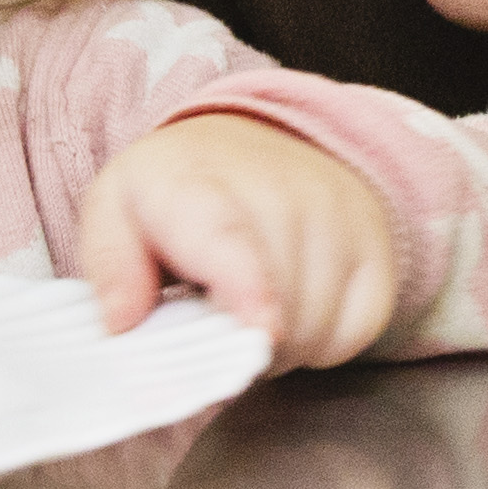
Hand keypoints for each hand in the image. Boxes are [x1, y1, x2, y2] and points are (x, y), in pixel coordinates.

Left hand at [81, 114, 398, 370]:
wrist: (255, 143)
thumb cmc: (180, 190)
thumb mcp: (116, 209)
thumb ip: (110, 266)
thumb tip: (124, 323)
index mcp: (199, 183)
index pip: (233, 240)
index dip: (251, 290)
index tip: (260, 329)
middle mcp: (285, 193)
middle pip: (276, 311)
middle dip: (235, 342)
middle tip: (211, 316)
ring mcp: (341, 220)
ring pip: (315, 331)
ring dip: (277, 345)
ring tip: (248, 307)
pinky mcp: (377, 253)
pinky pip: (355, 333)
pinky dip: (322, 340)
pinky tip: (292, 307)